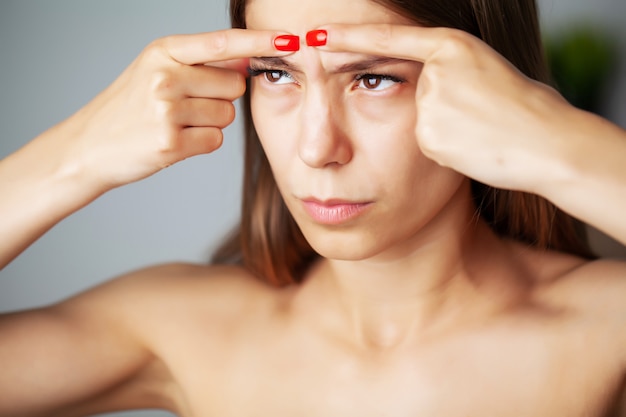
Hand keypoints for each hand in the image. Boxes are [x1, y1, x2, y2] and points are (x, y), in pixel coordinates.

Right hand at [58, 29, 291, 189]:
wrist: (89, 147)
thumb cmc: (130, 108)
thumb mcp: (155, 70)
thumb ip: (200, 63)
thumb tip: (249, 59)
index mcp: (164, 51)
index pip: (224, 43)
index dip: (260, 42)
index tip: (291, 40)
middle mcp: (166, 75)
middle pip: (235, 85)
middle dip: (222, 97)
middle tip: (187, 105)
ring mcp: (167, 109)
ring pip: (227, 116)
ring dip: (210, 122)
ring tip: (175, 123)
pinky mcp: (170, 142)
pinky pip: (215, 140)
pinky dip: (201, 143)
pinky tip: (174, 141)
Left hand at [317, 24, 576, 193]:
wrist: (546, 143)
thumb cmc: (524, 109)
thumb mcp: (484, 73)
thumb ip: (447, 75)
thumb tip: (422, 89)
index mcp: (451, 46)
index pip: (386, 39)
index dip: (348, 37)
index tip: (316, 37)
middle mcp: (434, 72)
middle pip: (412, 91)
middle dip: (437, 106)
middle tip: (470, 115)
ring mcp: (429, 104)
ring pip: (419, 121)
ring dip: (444, 129)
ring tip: (479, 132)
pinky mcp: (428, 136)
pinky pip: (428, 143)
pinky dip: (446, 148)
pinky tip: (472, 148)